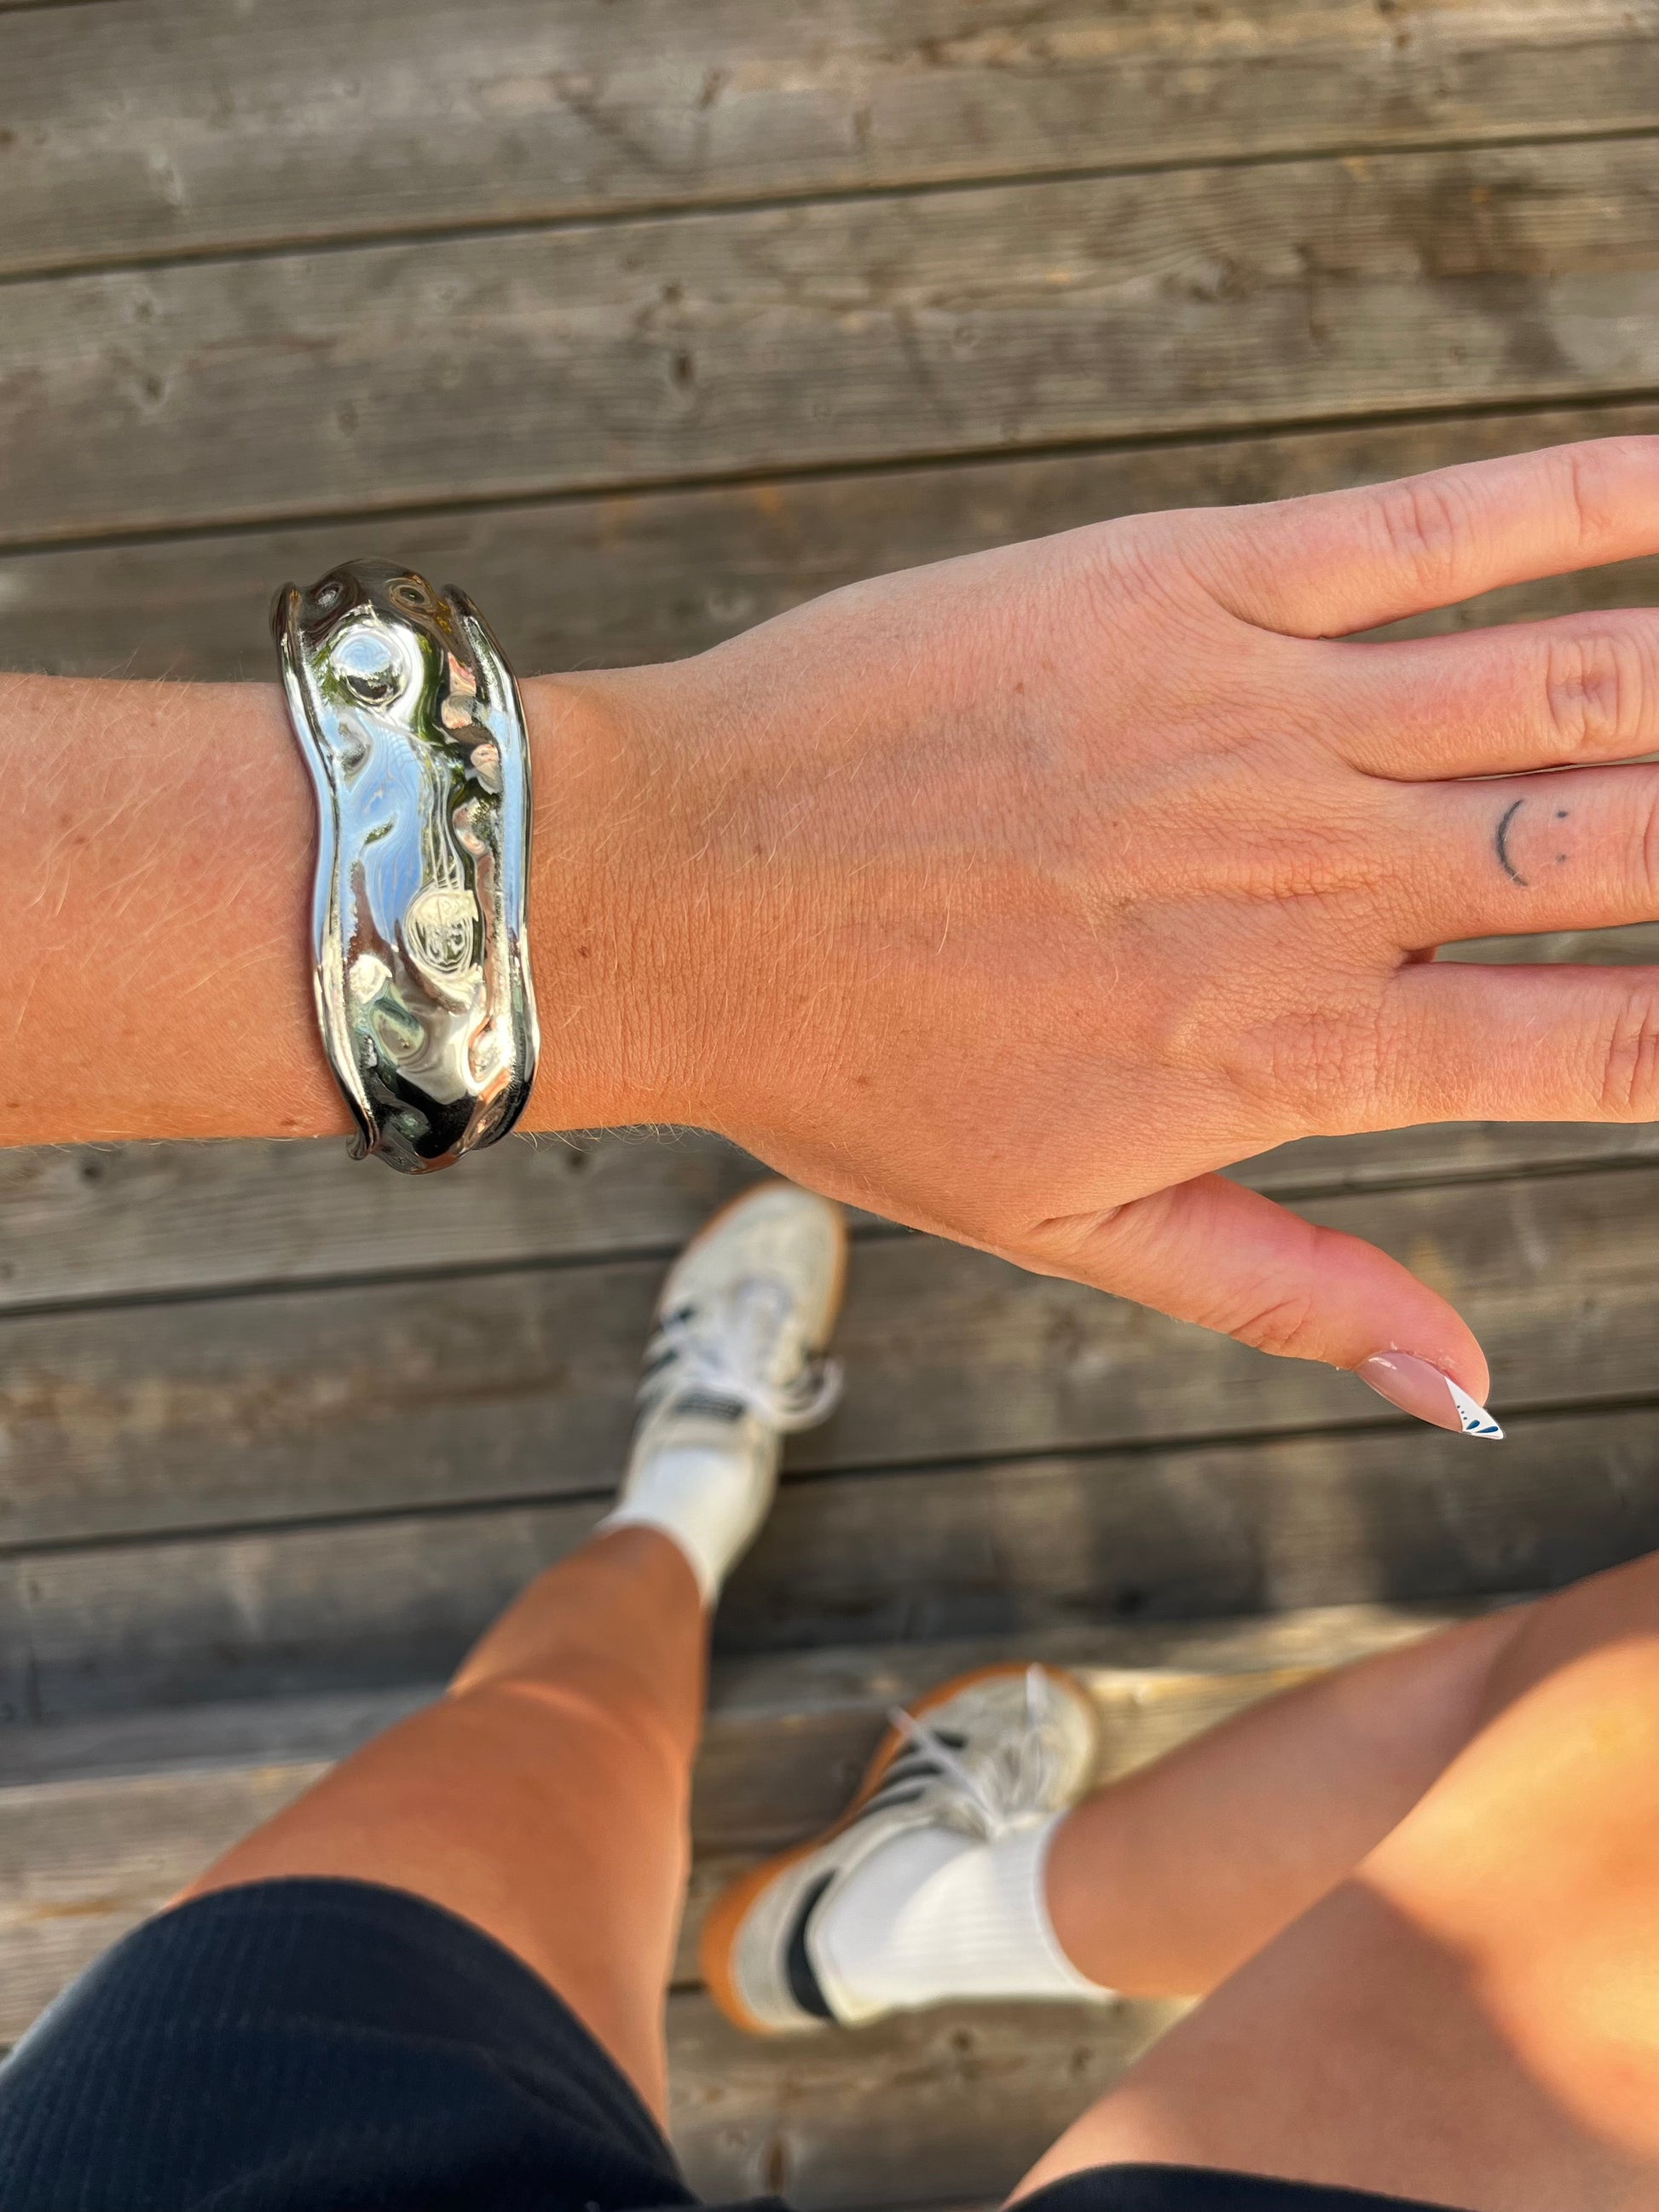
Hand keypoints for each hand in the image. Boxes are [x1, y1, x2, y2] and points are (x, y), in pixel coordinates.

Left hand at [551, 437, 1656, 1406]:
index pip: (1614, 1045)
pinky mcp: (1184, 587)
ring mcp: (1257, 720)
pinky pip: (1428, 528)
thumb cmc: (861, 1069)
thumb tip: (1476, 1391)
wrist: (676, 893)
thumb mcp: (1074, 1234)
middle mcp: (1313, 883)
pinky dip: (1584, 497)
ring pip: (1577, 683)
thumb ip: (1290, 1296)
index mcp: (1300, 1049)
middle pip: (1635, 843)